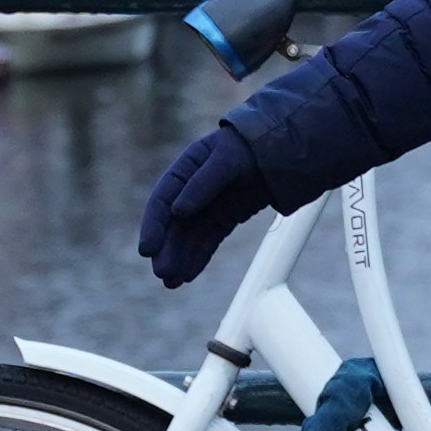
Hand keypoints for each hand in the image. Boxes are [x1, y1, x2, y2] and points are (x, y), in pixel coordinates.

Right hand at [137, 124, 268, 287]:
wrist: (282, 151)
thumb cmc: (250, 148)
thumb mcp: (227, 161)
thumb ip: (203, 183)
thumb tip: (178, 211)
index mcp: (184, 170)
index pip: (162, 201)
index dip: (152, 226)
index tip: (148, 249)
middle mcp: (190, 190)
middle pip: (172, 224)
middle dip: (166, 250)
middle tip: (163, 273)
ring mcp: (206, 206)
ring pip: (187, 237)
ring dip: (179, 259)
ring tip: (172, 282)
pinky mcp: (222, 219)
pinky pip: (206, 242)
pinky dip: (197, 258)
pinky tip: (188, 275)